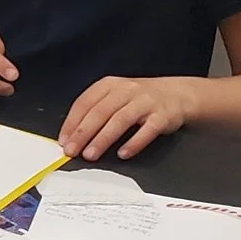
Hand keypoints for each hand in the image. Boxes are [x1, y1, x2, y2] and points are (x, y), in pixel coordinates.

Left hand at [61, 76, 194, 160]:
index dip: (72, 122)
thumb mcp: (115, 96)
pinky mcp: (162, 116)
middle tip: (72, 150)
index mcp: (109, 85)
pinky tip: (123, 154)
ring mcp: (145, 102)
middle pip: (100, 112)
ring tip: (90, 154)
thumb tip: (72, 135)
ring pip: (120, 120)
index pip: (85, 103)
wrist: (176, 94)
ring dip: (103, 139)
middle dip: (83, 133)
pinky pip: (147, 130)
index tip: (63, 140)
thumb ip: (95, 111)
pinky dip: (134, 143)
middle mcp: (126, 90)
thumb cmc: (139, 99)